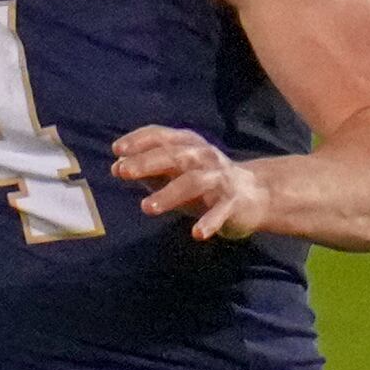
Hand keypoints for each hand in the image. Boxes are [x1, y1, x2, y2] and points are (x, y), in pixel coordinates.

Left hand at [111, 125, 269, 240]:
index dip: (138, 140)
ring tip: (146, 208)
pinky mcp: (233, 201)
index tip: (116, 150)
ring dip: (168, 194)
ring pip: (193, 182)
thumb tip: (116, 167)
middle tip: (122, 172)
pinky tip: (196, 233)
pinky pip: (221, 211)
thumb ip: (148, 171)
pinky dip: (209, 222)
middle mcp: (203, 155)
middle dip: (147, 162)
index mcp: (187, 144)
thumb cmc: (203, 181)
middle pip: (174, 155)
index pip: (161, 135)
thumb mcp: (174, 172)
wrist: (253, 193)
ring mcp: (219, 178)